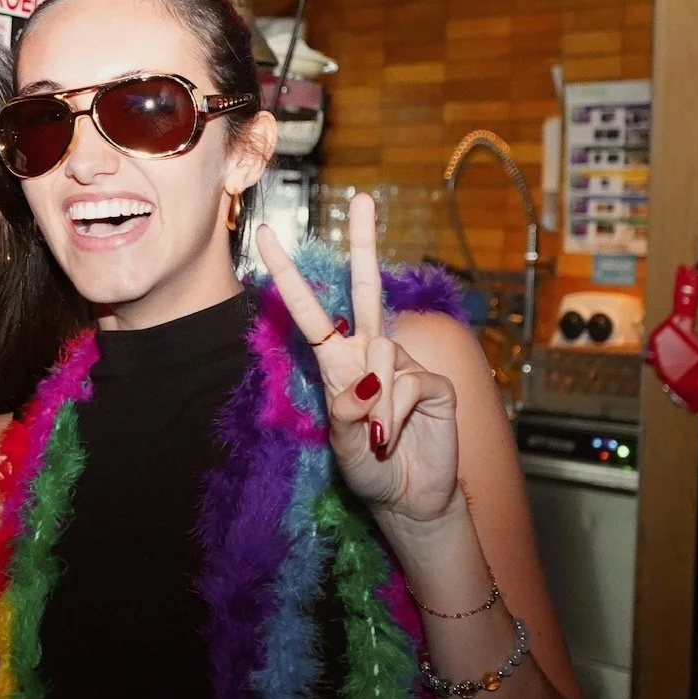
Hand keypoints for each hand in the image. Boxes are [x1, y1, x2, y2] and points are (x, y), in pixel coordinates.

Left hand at [255, 195, 460, 522]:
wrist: (410, 500)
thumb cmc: (369, 470)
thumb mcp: (341, 445)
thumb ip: (345, 413)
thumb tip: (367, 381)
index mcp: (338, 364)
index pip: (310, 312)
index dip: (288, 275)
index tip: (264, 235)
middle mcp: (370, 356)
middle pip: (365, 290)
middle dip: (364, 243)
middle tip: (362, 198)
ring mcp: (403, 366)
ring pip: (383, 357)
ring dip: (376, 407)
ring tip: (378, 440)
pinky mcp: (433, 383)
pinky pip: (408, 385)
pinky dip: (395, 416)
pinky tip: (395, 438)